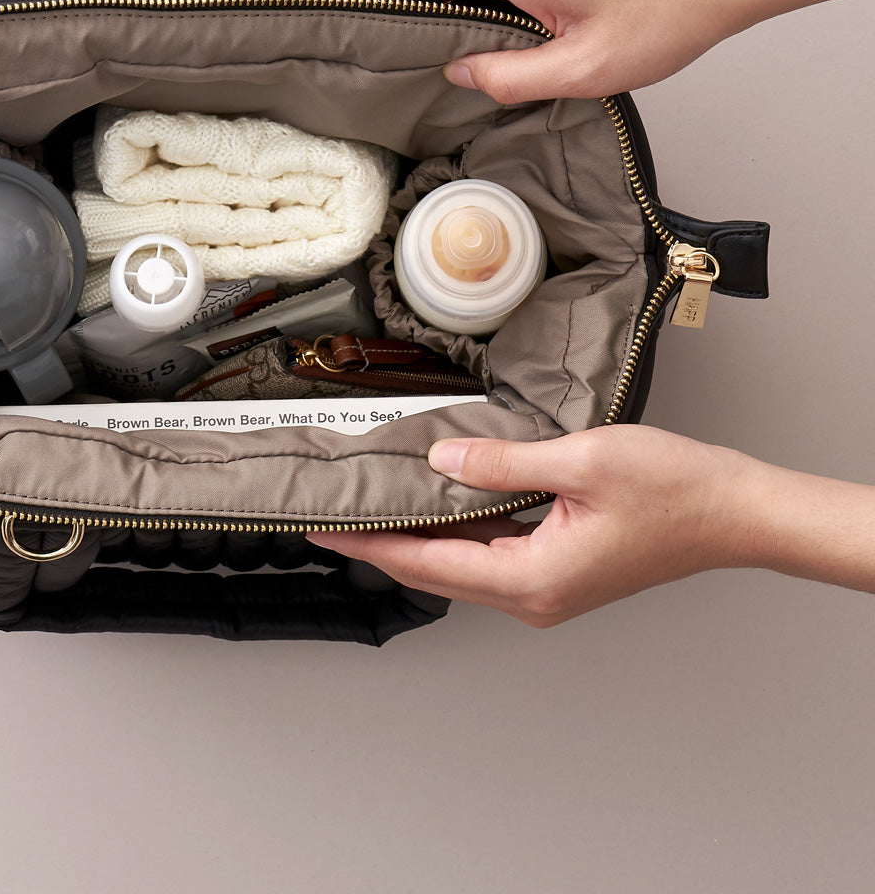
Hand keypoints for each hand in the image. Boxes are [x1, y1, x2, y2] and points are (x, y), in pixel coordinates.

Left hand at [309, 426, 775, 626]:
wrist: (733, 510)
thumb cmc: (672, 489)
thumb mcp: (577, 461)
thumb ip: (501, 464)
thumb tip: (442, 463)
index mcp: (532, 579)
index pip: (426, 562)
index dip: (368, 543)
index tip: (323, 528)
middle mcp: (534, 596)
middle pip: (435, 570)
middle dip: (379, 544)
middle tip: (329, 518)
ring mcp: (548, 587)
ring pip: (460, 565)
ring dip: (415, 539)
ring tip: (369, 509)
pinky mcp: (560, 571)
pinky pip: (489, 555)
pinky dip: (453, 533)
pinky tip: (435, 504)